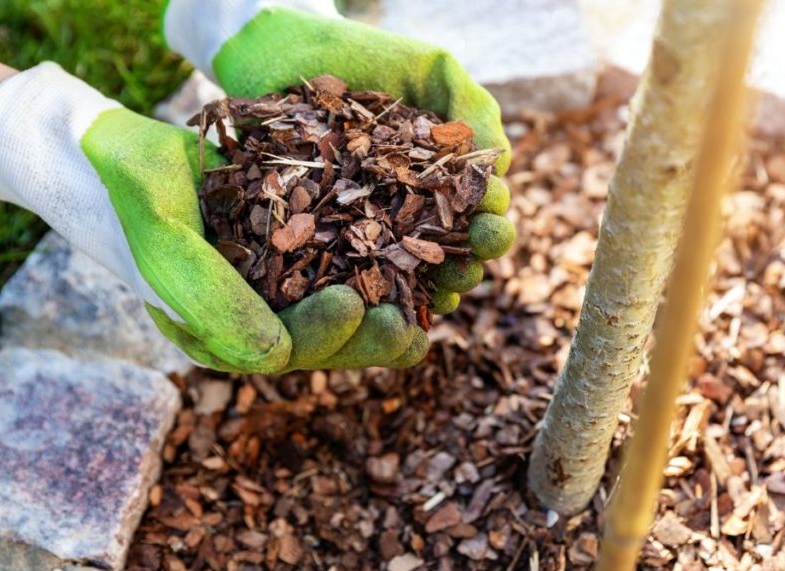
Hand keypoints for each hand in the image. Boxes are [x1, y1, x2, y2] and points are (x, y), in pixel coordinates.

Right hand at [0, 63, 425, 372]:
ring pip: (333, 317)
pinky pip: (334, 276)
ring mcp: (268, 290)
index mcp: (215, 332)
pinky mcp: (286, 258)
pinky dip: (373, 274)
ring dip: (380, 318)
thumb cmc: (135, 192)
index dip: (323, 335)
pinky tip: (412, 268)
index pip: (280, 351)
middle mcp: (246, 320)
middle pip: (318, 344)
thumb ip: (211, 299)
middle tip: (409, 325)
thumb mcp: (165, 238)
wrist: (118, 154)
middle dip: (366, 339)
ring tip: (425, 310)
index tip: (354, 303)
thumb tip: (276, 356)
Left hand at [165, 2, 515, 366]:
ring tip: (438, 296)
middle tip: (469, 266)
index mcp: (442, 178)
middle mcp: (409, 210)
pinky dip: (370, 294)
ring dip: (428, 291)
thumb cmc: (364, 56)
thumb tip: (501, 163)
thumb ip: (473, 108)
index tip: (489, 223)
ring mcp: (365, 228)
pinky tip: (385, 305)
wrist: (283, 50)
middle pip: (449, 253)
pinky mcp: (319, 239)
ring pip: (407, 275)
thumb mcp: (432, 70)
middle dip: (466, 264)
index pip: (478, 213)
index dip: (490, 224)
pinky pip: (348, 276)